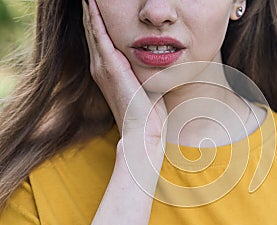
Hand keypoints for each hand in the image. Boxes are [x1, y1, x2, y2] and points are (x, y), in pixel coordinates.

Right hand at [82, 0, 166, 141]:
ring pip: (93, 29)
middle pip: (93, 30)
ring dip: (91, 9)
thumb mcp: (143, 86)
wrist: (142, 131)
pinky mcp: (109, 67)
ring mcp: (102, 66)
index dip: (99, 19)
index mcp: (108, 71)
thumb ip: (142, 71)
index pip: (100, 38)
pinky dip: (95, 18)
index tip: (102, 3)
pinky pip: (99, 35)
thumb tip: (156, 60)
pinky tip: (93, 3)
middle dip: (93, 10)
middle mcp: (100, 67)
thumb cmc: (147, 112)